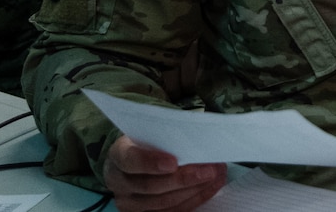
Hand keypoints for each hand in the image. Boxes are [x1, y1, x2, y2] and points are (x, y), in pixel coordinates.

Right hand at [103, 134, 227, 211]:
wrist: (133, 160)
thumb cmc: (147, 142)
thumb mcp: (151, 132)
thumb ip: (167, 136)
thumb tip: (198, 139)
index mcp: (118, 155)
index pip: (130, 160)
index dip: (151, 163)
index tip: (173, 162)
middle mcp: (119, 182)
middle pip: (150, 186)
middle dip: (184, 179)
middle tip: (210, 169)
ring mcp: (129, 203)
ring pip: (163, 203)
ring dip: (194, 190)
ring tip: (217, 176)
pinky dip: (194, 199)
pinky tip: (210, 188)